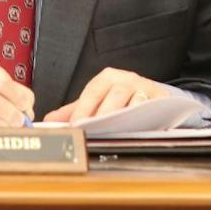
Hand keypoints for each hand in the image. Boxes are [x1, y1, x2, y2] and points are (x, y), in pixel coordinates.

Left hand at [43, 68, 169, 122]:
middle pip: (114, 95)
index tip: (74, 125)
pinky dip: (145, 117)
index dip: (83, 109)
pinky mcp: (160, 98)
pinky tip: (136, 128)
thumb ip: (73, 110)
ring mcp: (144, 87)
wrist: (148, 94)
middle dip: (103, 114)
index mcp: (107, 78)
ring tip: (113, 131)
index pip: (92, 92)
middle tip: (92, 130)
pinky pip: (153, 107)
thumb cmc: (118, 97)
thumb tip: (50, 121)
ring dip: (124, 117)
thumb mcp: (95, 101)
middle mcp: (126, 79)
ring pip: (134, 101)